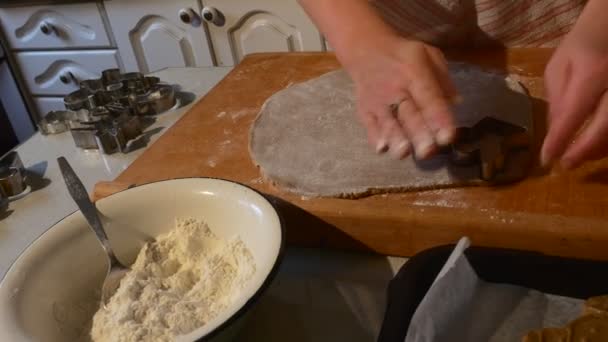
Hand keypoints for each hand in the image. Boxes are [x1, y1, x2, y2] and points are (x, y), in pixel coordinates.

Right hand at [344, 35, 458, 159]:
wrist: (365, 50)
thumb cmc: (403, 55)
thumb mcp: (428, 55)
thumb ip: (443, 79)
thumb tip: (456, 103)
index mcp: (414, 72)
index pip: (429, 97)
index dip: (439, 117)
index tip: (448, 137)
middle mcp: (395, 87)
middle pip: (408, 113)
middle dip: (418, 133)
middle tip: (428, 152)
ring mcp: (377, 100)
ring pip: (388, 122)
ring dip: (396, 138)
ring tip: (404, 153)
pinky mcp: (365, 109)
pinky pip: (369, 124)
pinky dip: (375, 137)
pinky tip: (382, 148)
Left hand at [542, 31, 607, 168]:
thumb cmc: (581, 48)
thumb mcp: (559, 67)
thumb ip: (557, 98)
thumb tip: (554, 132)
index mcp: (593, 72)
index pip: (574, 113)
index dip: (560, 139)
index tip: (546, 158)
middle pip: (605, 124)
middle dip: (585, 149)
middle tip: (566, 165)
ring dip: (599, 148)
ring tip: (578, 156)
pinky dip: (607, 139)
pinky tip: (595, 146)